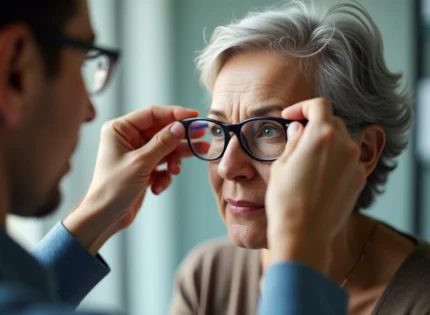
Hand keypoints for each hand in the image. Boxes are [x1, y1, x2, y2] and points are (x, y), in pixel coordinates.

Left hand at [63, 106, 207, 253]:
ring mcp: (137, 154)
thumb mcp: (141, 162)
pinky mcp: (144, 168)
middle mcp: (128, 138)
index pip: (152, 114)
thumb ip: (163, 142)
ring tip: (178, 170)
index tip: (194, 116)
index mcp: (120, 129)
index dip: (174, 114)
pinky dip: (164, 176)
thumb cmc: (114, 188)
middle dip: (180, 138)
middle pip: (162, 131)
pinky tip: (157, 187)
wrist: (104, 217)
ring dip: (174, 160)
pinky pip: (162, 165)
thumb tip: (180, 126)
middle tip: (201, 137)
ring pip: (165, 149)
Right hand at [265, 98, 365, 273]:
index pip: (319, 105)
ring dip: (327, 142)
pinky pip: (349, 160)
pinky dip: (337, 159)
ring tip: (309, 158)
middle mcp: (344, 146)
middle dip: (315, 124)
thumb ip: (294, 141)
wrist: (303, 234)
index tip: (291, 117)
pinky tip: (320, 174)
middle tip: (298, 137)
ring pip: (343, 141)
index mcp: (322, 136)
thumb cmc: (285, 201)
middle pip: (333, 122)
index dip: (303, 107)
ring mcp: (355, 164)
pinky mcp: (359, 180)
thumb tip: (300, 128)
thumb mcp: (281, 165)